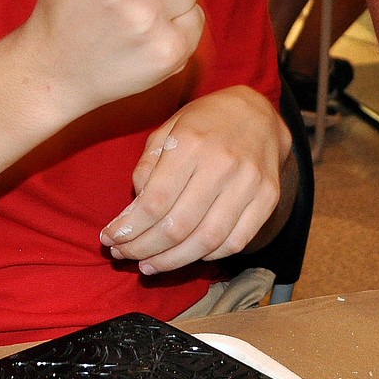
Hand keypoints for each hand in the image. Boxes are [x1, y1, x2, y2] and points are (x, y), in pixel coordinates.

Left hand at [100, 87, 288, 272]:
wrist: (257, 113)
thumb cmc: (203, 123)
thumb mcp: (166, 130)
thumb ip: (146, 168)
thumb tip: (133, 212)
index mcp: (191, 143)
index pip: (154, 202)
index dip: (129, 229)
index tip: (110, 240)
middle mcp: (222, 165)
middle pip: (178, 227)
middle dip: (144, 249)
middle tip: (125, 256)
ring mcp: (249, 183)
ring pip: (206, 241)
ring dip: (173, 261)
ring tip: (150, 265)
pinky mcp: (268, 199)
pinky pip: (235, 242)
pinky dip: (208, 256)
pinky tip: (187, 255)